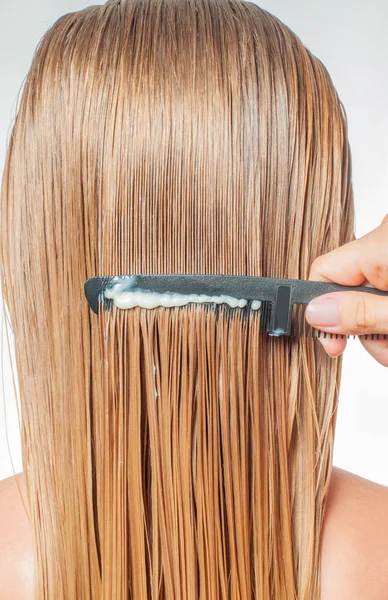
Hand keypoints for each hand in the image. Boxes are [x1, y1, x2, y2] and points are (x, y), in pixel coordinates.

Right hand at [305, 214, 387, 365]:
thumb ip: (362, 314)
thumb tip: (315, 313)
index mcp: (382, 244)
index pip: (323, 271)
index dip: (320, 311)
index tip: (334, 346)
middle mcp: (386, 240)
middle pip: (347, 289)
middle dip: (361, 327)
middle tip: (385, 349)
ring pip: (369, 296)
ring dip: (380, 328)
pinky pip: (385, 290)